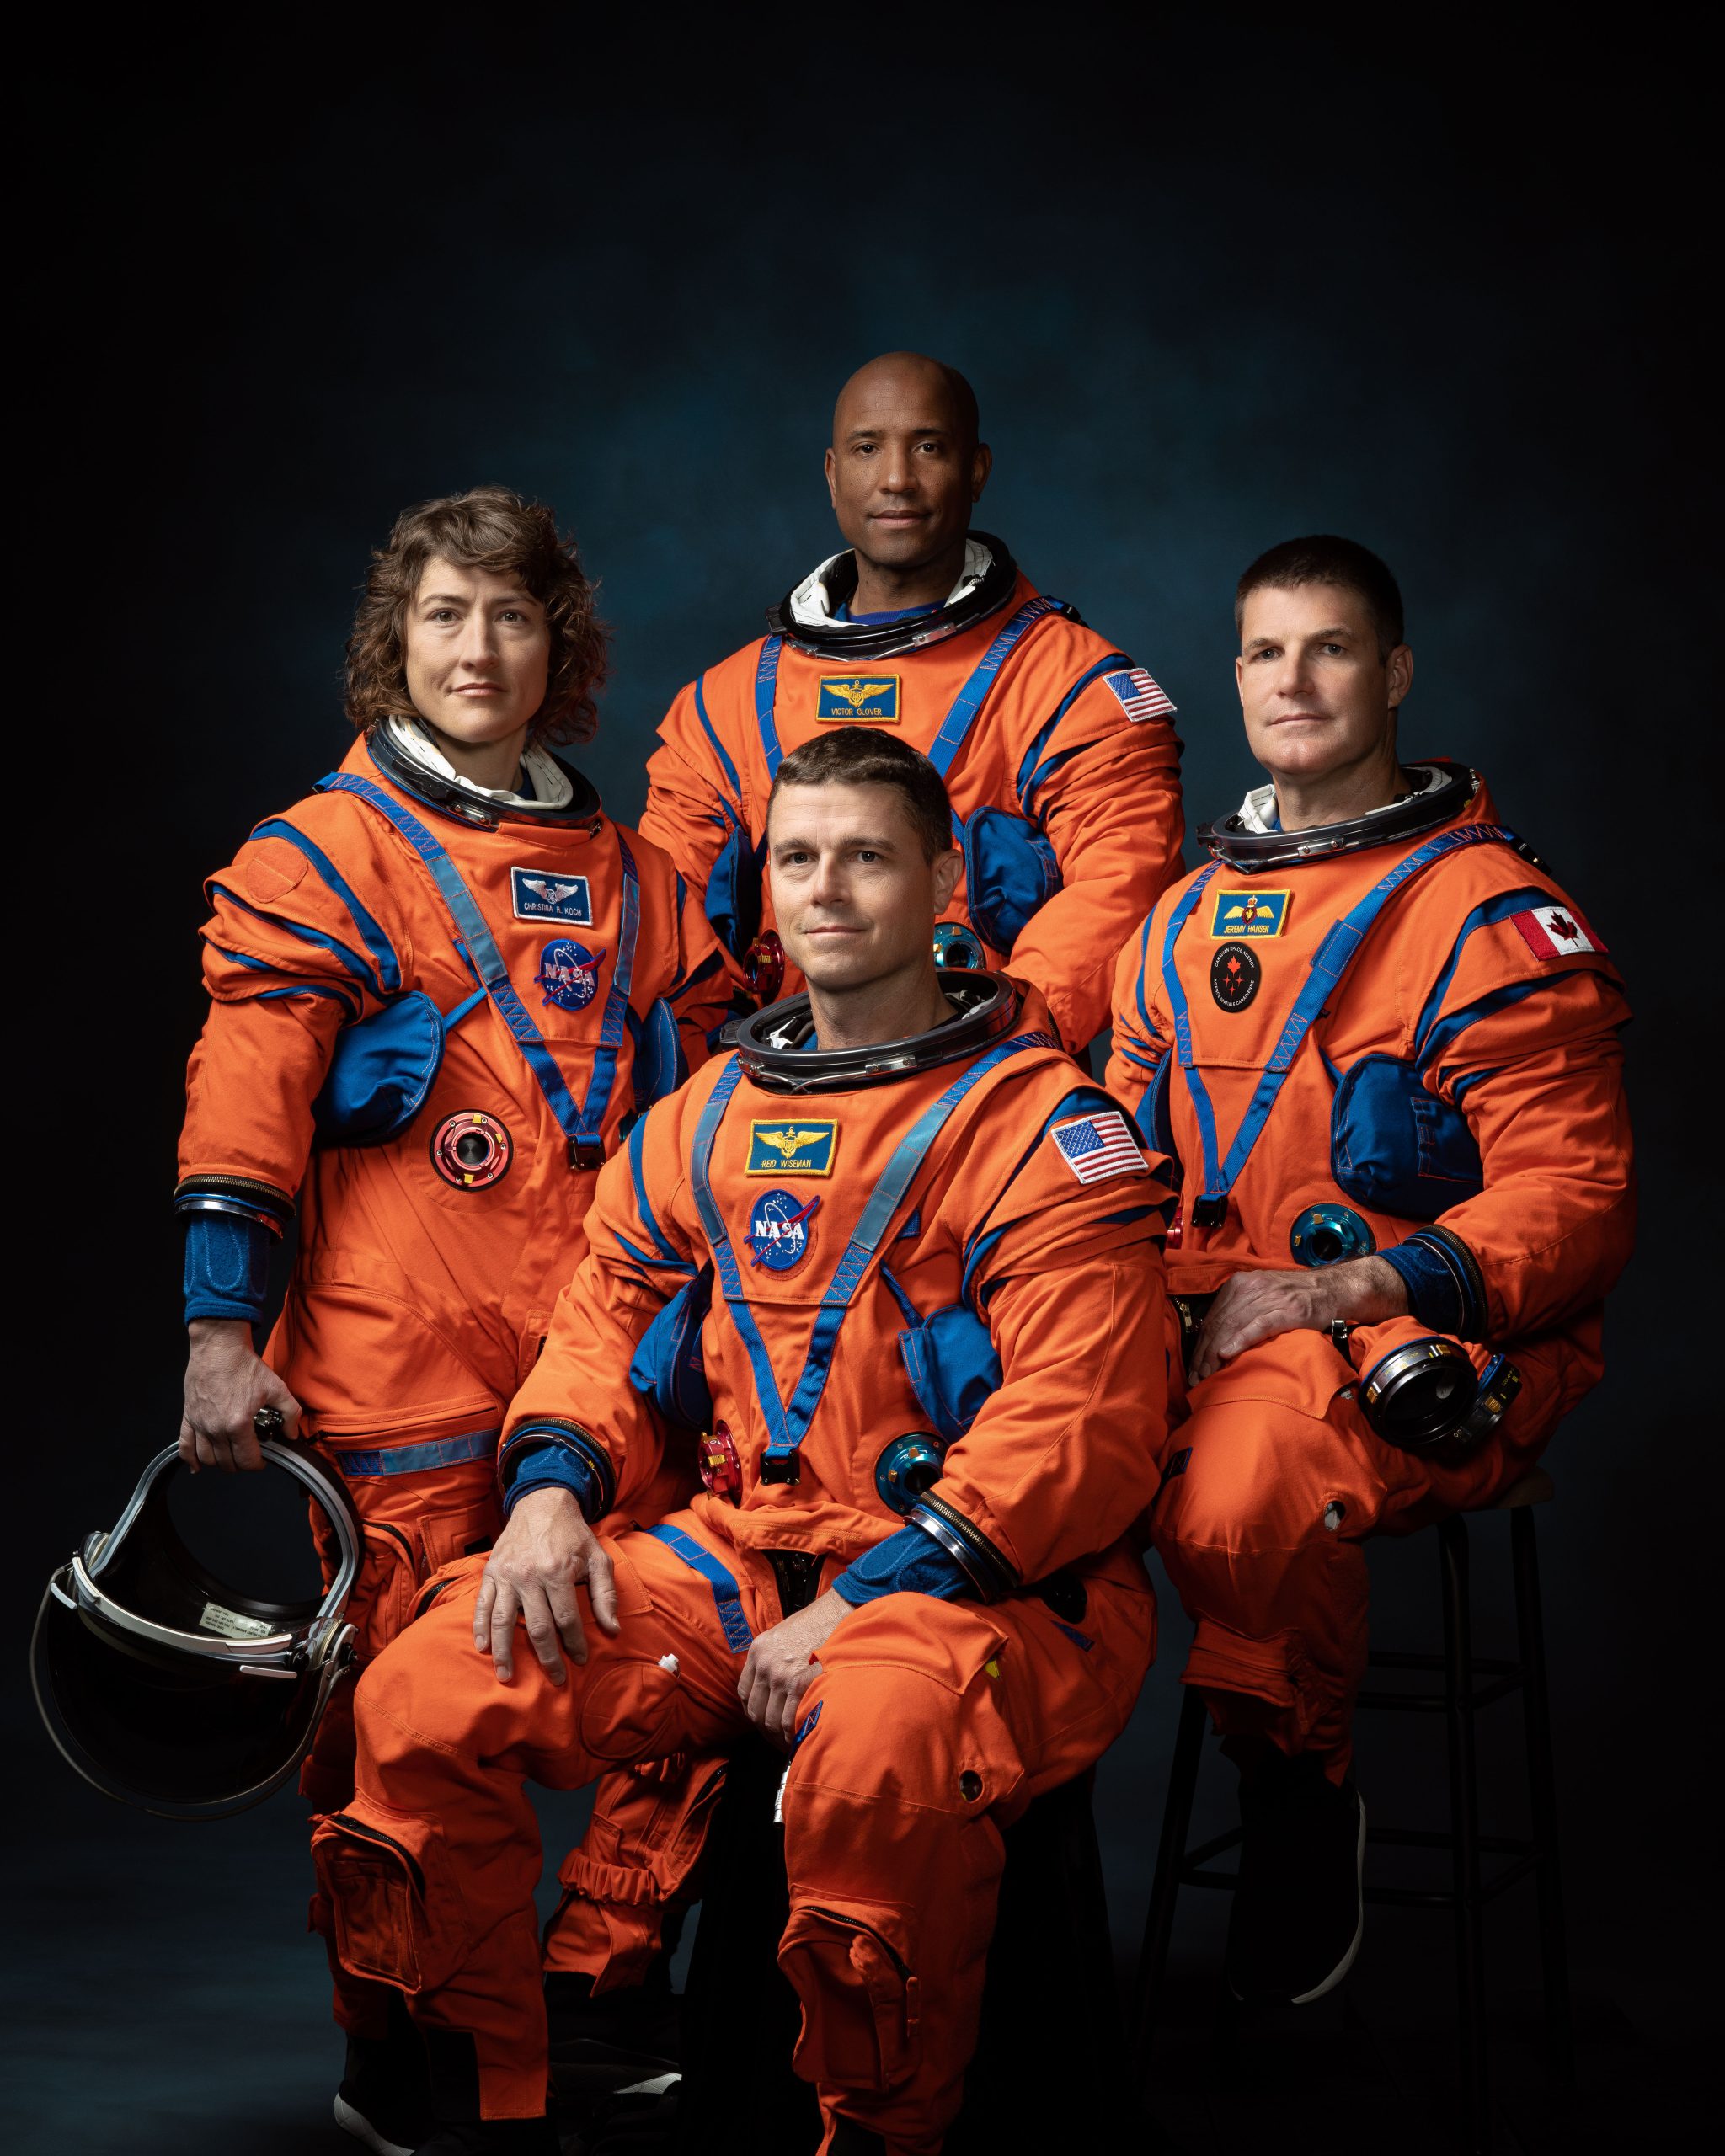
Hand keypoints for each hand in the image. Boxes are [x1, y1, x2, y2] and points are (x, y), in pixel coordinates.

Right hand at [179, 1319, 301, 1472]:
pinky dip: (190, 1459)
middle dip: (241, 1463)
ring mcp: (200, 1424)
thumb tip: (291, 1433)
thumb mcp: (277, 1388)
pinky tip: (197, 1466)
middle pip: (227, 1463)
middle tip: (249, 1454)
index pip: (246, 1460)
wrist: (219, 1348)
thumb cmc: (244, 1366)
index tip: (262, 1459)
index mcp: (238, 1424)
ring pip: (207, 1459)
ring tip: (231, 1454)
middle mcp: (216, 1428)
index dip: (257, 1464)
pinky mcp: (188, 1417)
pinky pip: (184, 1446)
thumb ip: (290, 1413)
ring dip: (220, 1462)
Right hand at [474, 1487, 619, 1684]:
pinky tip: (483, 1647)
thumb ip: (606, 1594)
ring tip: (507, 1676)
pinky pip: (482, 1605)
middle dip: (547, 1658)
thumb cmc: (573, 1534)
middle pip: (537, 1627)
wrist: (542, 1502)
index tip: (579, 1660)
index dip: (574, 1643)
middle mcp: (530, 1576)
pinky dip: (480, 1627)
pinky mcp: (491, 1572)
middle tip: (554, 1679)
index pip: (566, 1619)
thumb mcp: (598, 1558)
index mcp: (557, 1572)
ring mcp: (507, 1575)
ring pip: (504, 1621)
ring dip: (505, 1652)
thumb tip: (612, 1629)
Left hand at [738, 1588, 848, 1748]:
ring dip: (779, 1736)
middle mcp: (765, 1664)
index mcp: (758, 1651)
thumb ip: (771, 1660)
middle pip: (755, 1710)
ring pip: (771, 1719)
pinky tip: (800, 1736)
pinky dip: (793, 1733)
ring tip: (789, 1741)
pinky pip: (789, 1720)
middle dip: (765, 1730)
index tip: (762, 1720)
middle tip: (777, 1738)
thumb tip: (771, 1688)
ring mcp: (780, 1675)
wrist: (838, 1613)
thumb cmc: (816, 1624)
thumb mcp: (782, 1636)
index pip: (744, 1693)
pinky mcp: (799, 1683)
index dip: (753, 1712)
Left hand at [1189, 1257, 1407, 1382]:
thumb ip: (1239, 1312)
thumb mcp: (1261, 1297)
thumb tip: (1215, 1340)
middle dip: (1203, 1355)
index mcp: (1239, 1284)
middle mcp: (1250, 1287)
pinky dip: (1240, 1339)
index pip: (1212, 1318)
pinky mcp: (1287, 1309)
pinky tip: (1227, 1353)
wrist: (1333, 1289)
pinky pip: (1257, 1325)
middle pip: (1218, 1324)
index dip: (1199, 1345)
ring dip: (1216, 1354)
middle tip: (1197, 1378)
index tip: (1193, 1368)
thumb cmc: (1296, 1298)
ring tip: (1208, 1375)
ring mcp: (1269, 1297)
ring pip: (1233, 1326)